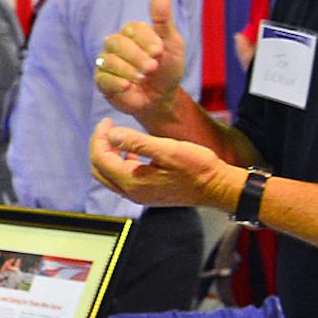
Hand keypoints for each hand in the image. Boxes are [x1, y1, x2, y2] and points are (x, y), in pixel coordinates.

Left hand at [88, 118, 242, 209]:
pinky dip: (120, 163)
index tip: (107, 121)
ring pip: (109, 175)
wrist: (218, 188)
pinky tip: (132, 151)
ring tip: (119, 136)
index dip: (99, 137)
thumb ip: (137, 142)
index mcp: (132, 182)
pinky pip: (123, 179)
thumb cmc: (198, 168)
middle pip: (99, 169)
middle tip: (109, 128)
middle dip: (99, 146)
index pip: (100, 158)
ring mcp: (139, 196)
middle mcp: (131, 193)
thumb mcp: (168, 149)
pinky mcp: (147, 194)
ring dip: (109, 155)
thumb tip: (111, 135)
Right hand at [95, 0, 186, 121]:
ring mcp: (106, 62)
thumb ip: (163, 18)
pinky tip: (128, 87)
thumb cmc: (167, 69)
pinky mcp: (101, 81)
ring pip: (108, 60)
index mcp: (132, 32)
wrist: (162, 98)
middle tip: (152, 68)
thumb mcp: (172, 43)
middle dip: (137, 57)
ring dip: (129, 71)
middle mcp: (116, 45)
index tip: (160, 51)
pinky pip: (102, 78)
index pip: (132, 29)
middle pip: (117, 43)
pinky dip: (117, 83)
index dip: (146, 40)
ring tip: (143, 79)